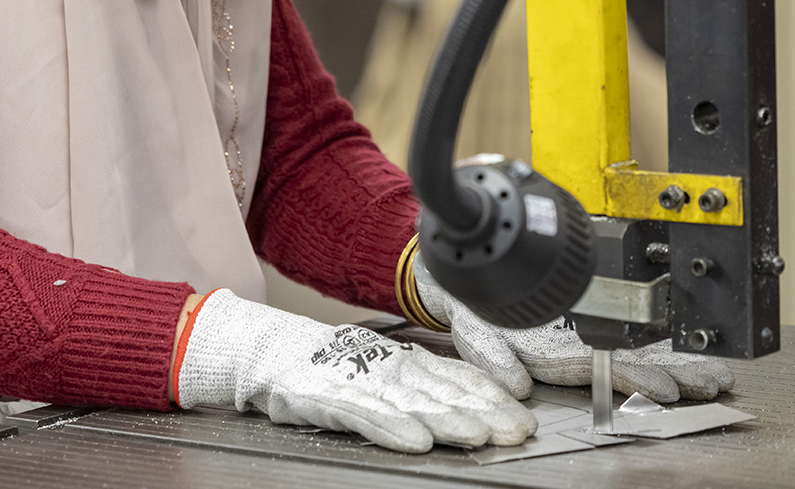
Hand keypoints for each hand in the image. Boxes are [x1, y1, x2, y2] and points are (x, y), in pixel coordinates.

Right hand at [174, 289, 535, 452]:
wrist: (272, 352)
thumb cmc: (333, 369)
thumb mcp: (387, 373)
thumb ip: (428, 386)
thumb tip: (481, 404)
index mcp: (407, 363)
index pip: (459, 378)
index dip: (492, 397)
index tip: (522, 415)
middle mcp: (390, 370)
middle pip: (445, 394)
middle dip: (484, 413)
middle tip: (516, 431)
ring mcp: (361, 382)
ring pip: (412, 404)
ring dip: (449, 420)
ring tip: (479, 435)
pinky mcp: (329, 398)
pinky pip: (365, 415)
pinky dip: (392, 427)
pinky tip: (415, 441)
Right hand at [416, 270, 736, 403]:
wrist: (459, 283)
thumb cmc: (470, 304)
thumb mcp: (473, 329)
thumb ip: (492, 355)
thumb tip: (516, 385)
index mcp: (551, 352)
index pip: (603, 369)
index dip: (638, 379)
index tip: (669, 391)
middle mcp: (572, 347)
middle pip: (629, 365)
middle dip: (673, 376)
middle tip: (711, 385)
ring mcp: (579, 335)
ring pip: (634, 355)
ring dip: (673, 367)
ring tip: (710, 380)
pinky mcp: (581, 321)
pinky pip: (626, 339)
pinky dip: (657, 349)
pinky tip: (685, 360)